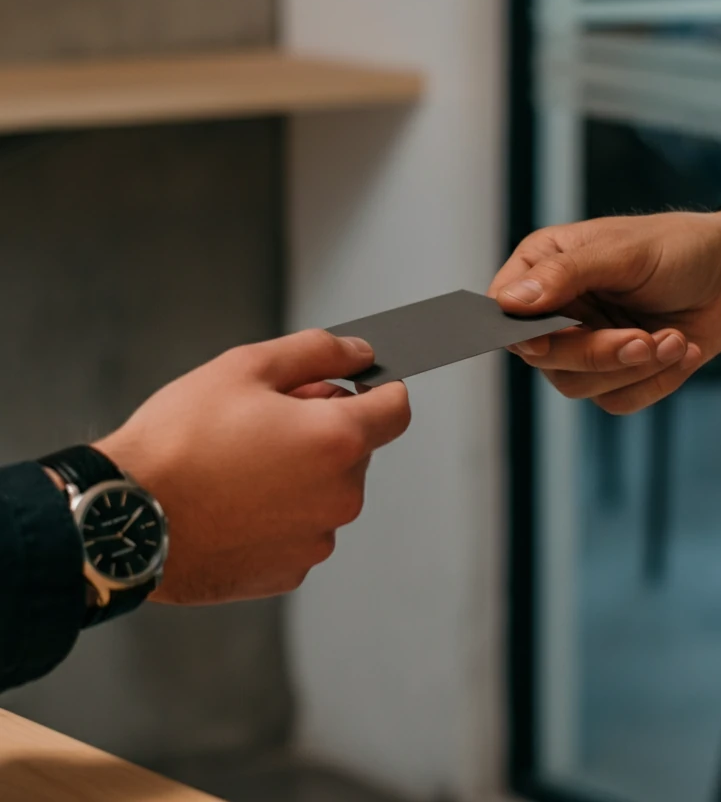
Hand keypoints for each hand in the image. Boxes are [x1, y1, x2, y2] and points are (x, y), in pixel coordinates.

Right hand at [94, 329, 410, 603]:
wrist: (122, 521)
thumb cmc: (178, 442)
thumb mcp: (246, 368)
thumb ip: (318, 351)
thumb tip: (360, 352)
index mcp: (339, 440)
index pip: (396, 408)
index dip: (377, 389)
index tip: (354, 385)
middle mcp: (341, 496)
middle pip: (356, 449)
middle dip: (325, 429)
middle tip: (265, 421)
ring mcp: (316, 540)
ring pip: (327, 491)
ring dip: (302, 473)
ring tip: (240, 464)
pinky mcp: (289, 572)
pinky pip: (300, 529)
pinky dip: (280, 514)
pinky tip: (234, 503)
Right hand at [489, 203, 720, 413]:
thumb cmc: (680, 248)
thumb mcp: (624, 251)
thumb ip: (566, 274)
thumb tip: (510, 301)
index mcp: (545, 266)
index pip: (504, 310)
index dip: (521, 331)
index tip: (547, 340)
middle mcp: (556, 309)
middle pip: (543, 357)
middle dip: (597, 354)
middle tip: (642, 340)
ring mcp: (584, 344)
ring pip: (578, 386)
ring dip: (633, 369)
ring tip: (673, 340)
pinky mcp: (616, 373)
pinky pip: (617, 400)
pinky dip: (655, 381)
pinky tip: (682, 349)